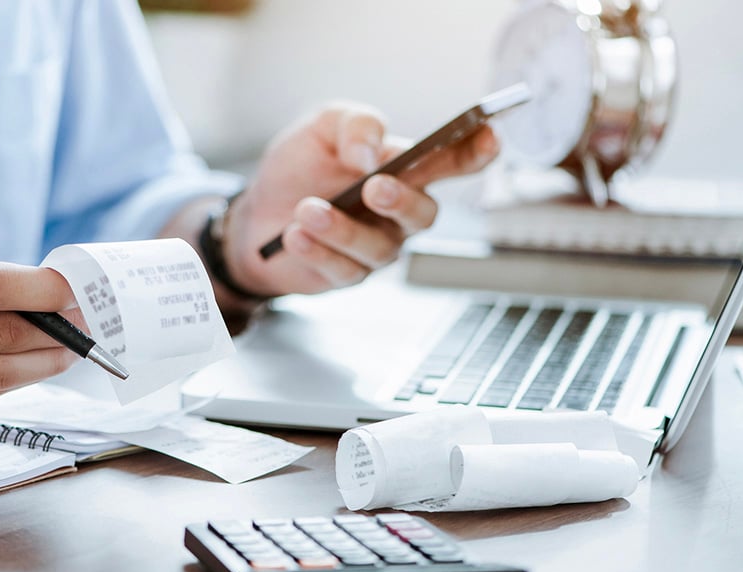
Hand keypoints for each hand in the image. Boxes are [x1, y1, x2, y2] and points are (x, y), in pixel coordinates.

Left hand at [222, 102, 498, 296]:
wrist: (254, 210)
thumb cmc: (299, 168)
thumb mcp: (321, 128)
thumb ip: (354, 125)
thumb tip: (371, 154)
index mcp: (404, 170)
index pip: (451, 161)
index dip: (475, 152)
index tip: (488, 137)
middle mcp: (398, 213)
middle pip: (425, 214)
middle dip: (403, 201)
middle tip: (373, 187)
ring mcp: (375, 247)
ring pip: (380, 248)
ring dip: (342, 228)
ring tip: (306, 209)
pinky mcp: (346, 275)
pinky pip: (344, 270)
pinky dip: (318, 250)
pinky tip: (294, 235)